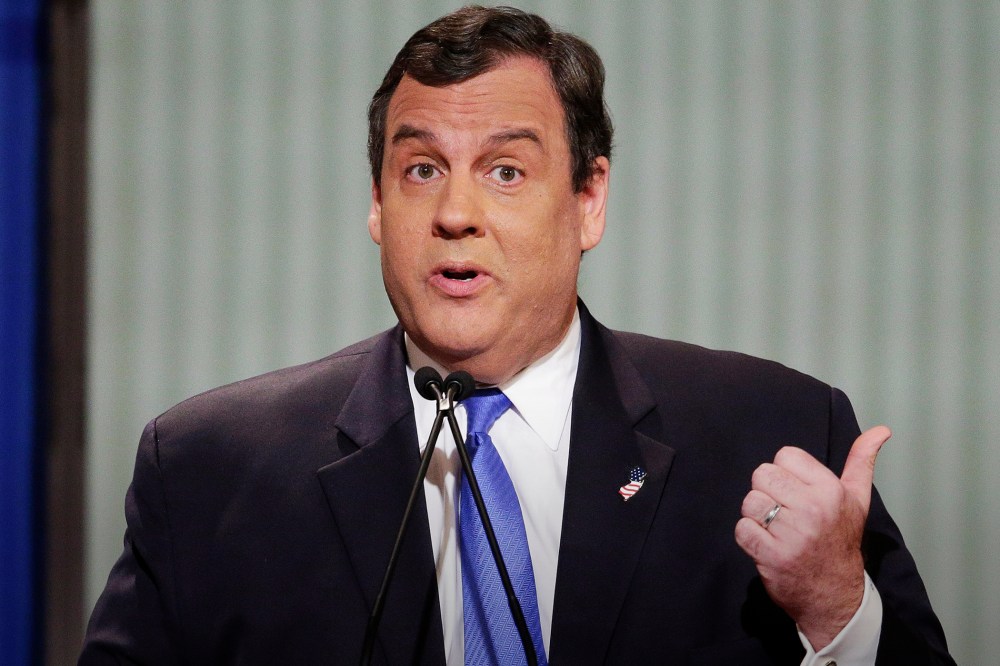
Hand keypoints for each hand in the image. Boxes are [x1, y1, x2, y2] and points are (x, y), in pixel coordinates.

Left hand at [734, 426, 890, 649]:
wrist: (835, 595)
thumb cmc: (841, 540)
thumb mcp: (857, 499)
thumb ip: (861, 461)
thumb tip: (881, 430)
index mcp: (830, 490)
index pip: (784, 455)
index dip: (785, 473)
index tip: (797, 493)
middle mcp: (812, 509)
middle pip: (762, 475)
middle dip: (769, 493)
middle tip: (785, 513)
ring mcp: (791, 534)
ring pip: (750, 501)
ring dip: (757, 516)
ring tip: (777, 529)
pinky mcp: (771, 556)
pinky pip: (742, 528)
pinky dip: (749, 536)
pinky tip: (767, 544)